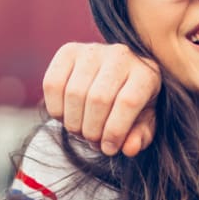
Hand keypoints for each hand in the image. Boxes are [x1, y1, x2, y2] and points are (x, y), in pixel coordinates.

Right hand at [43, 42, 159, 155]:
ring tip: (81, 131)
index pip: (128, 102)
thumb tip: (129, 148)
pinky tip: (66, 117)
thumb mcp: (143, 122)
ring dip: (73, 123)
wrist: (116, 76)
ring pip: (74, 93)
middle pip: (98, 99)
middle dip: (92, 130)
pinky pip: (52, 84)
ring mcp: (93, 50)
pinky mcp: (68, 51)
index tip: (109, 149)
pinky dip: (55, 109)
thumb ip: (140, 136)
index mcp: (146, 72)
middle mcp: (121, 55)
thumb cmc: (134, 103)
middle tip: (93, 140)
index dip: (115, 131)